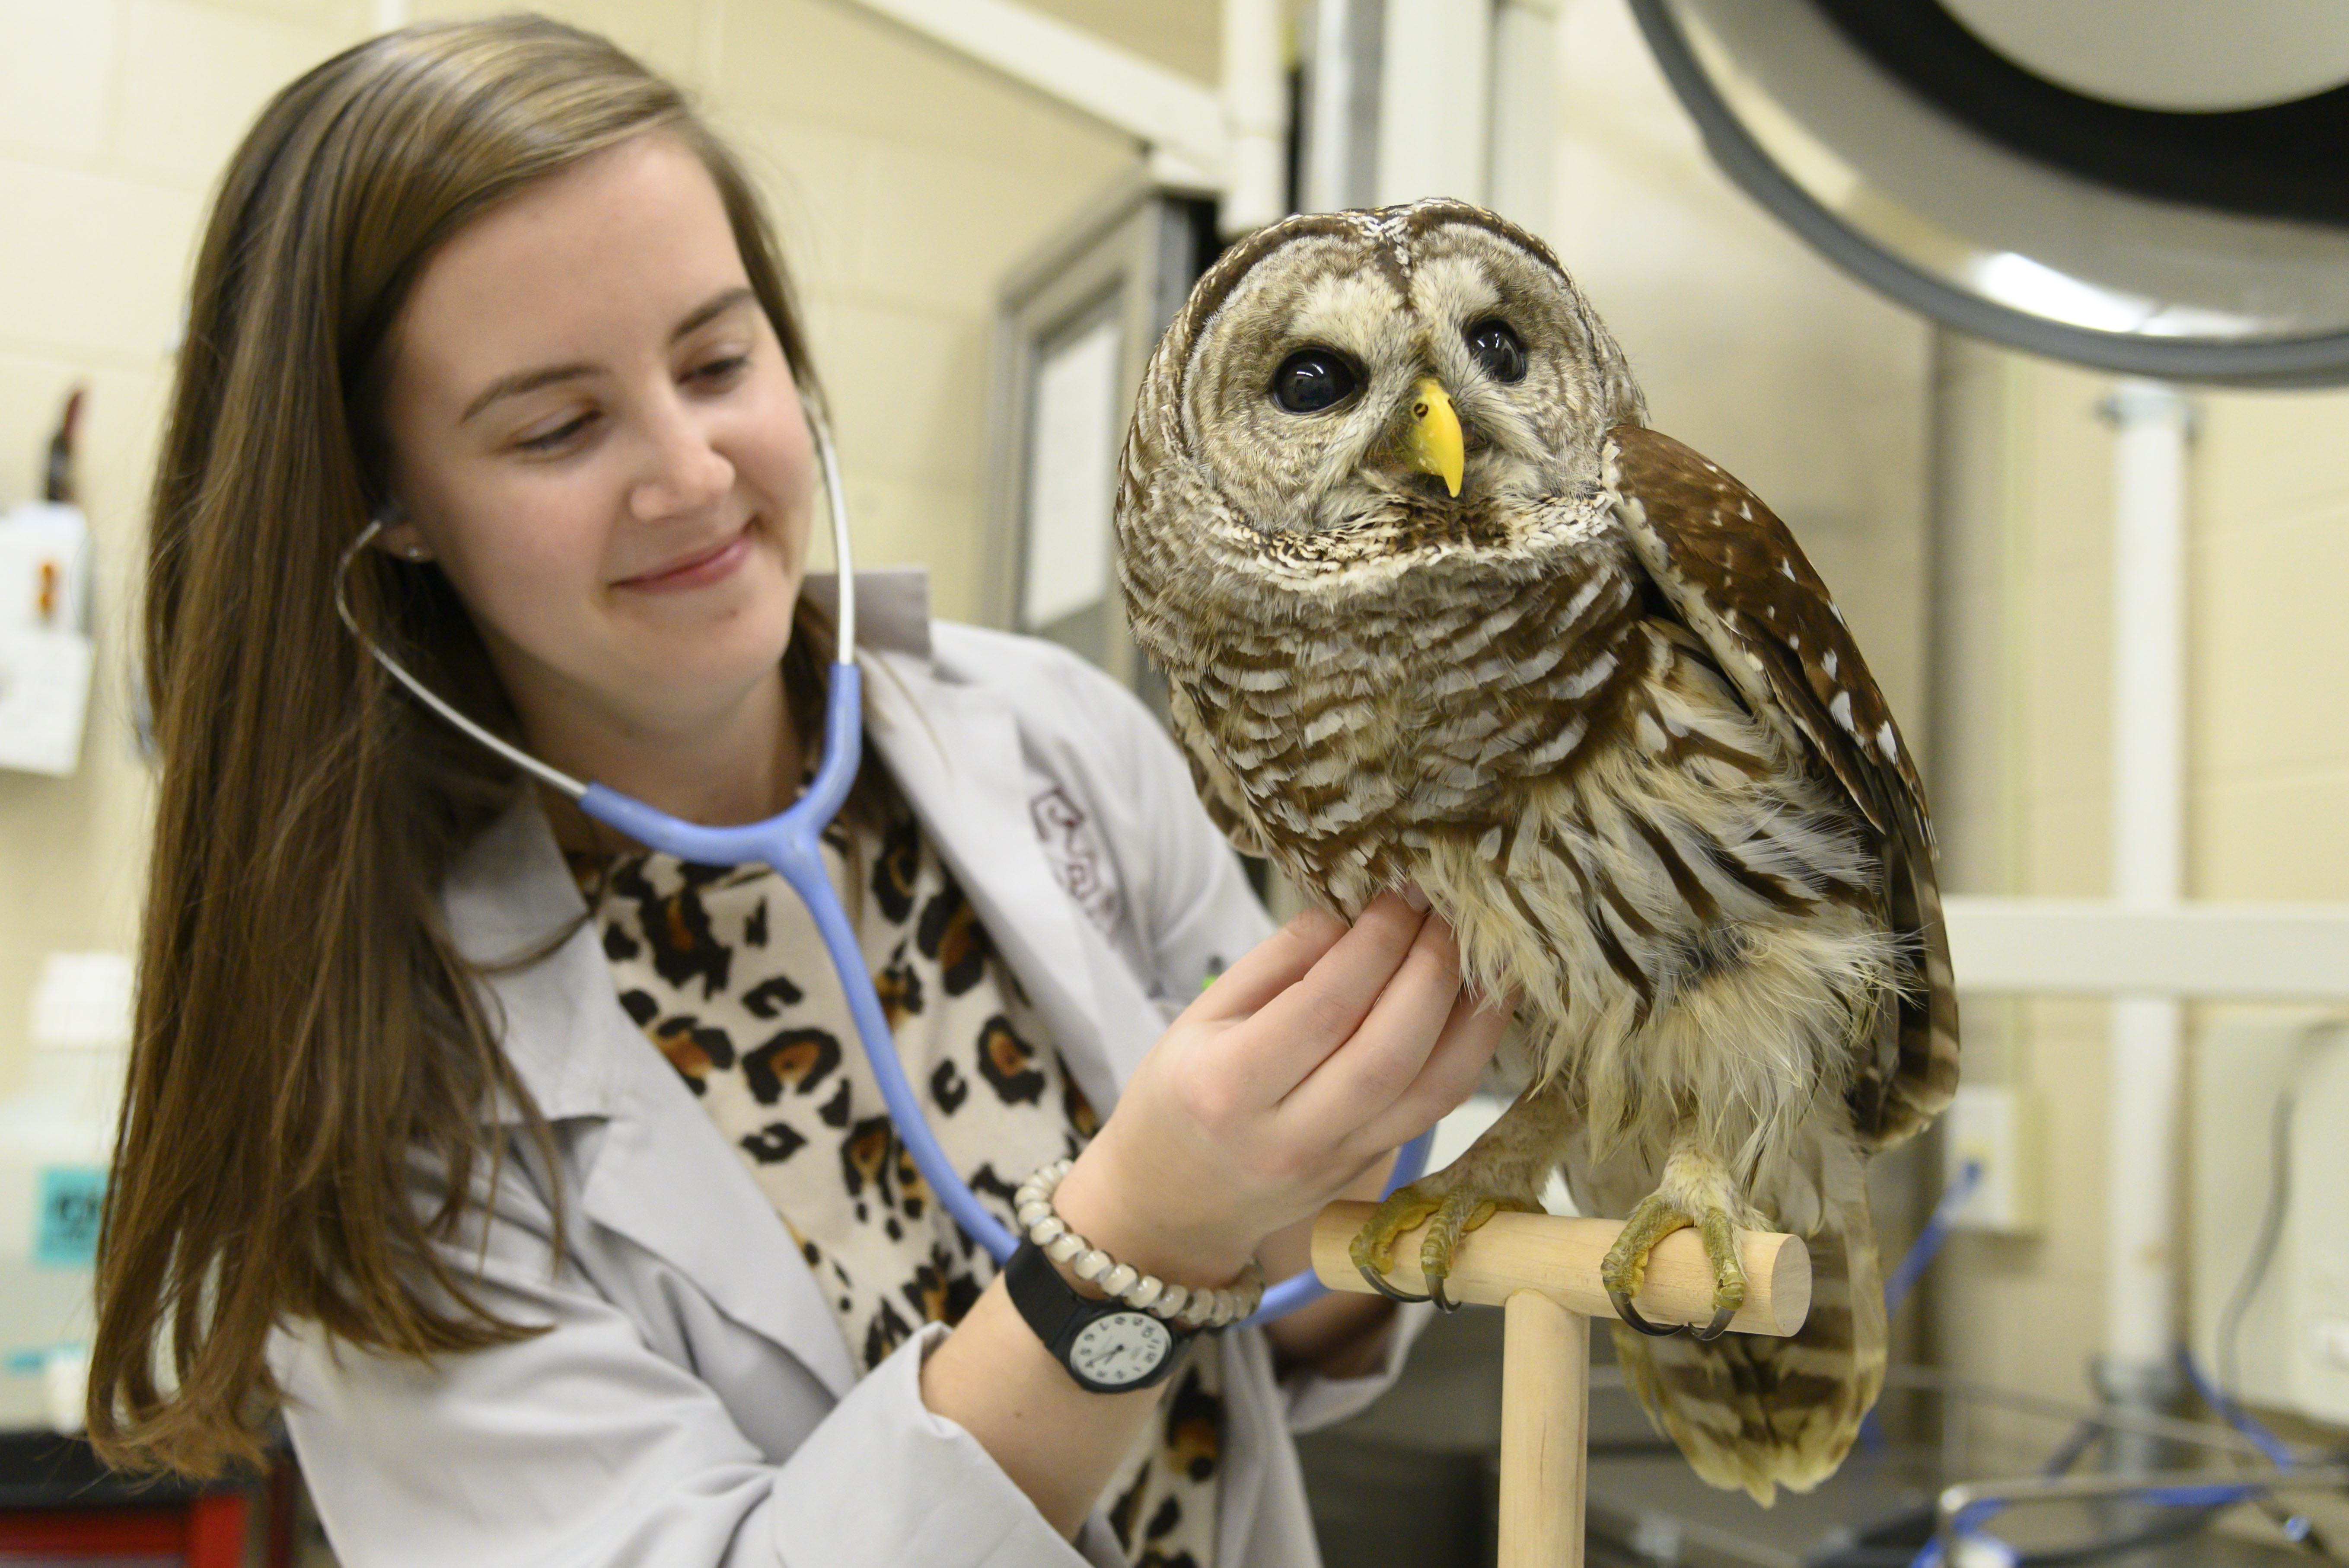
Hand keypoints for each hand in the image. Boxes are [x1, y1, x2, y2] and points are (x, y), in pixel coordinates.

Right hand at [1050, 893, 1511, 1289]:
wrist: (1172, 1204)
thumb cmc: (1178, 1095)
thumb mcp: (1200, 1017)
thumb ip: (1276, 963)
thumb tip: (1354, 911)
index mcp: (1228, 1087)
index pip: (1324, 1006)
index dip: (1376, 942)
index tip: (1401, 891)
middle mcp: (1289, 1136)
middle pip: (1388, 1051)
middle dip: (1430, 968)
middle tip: (1447, 909)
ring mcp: (1337, 1162)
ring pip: (1430, 1089)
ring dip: (1471, 1012)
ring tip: (1484, 948)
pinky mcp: (1370, 1168)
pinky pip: (1435, 1108)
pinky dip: (1471, 1051)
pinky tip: (1485, 1002)